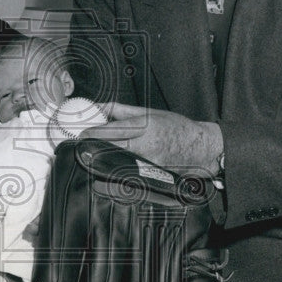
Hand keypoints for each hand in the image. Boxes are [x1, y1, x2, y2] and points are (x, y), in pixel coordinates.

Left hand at [79, 102, 222, 171]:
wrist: (200, 148)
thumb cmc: (176, 127)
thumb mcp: (150, 112)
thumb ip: (122, 110)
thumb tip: (100, 106)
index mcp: (145, 127)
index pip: (113, 131)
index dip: (94, 133)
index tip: (82, 134)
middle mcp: (146, 146)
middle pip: (112, 148)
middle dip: (94, 147)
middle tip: (82, 146)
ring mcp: (148, 163)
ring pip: (118, 162)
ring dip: (103, 159)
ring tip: (92, 155)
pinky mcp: (151, 175)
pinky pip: (128, 172)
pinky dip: (116, 169)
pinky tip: (108, 167)